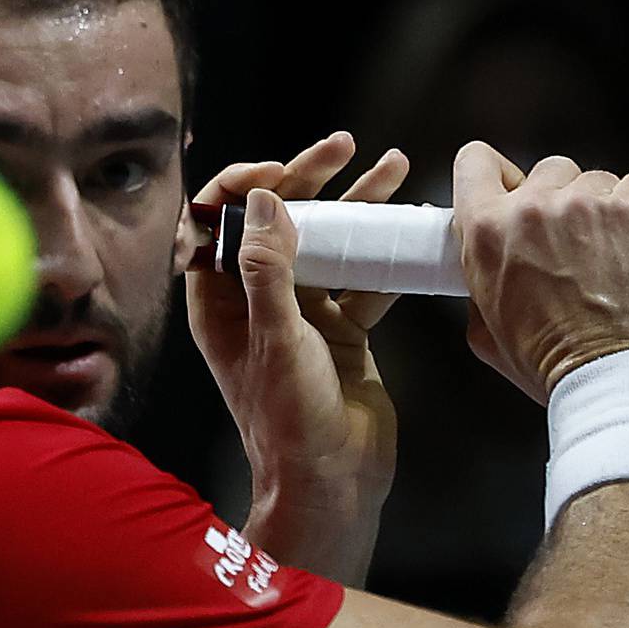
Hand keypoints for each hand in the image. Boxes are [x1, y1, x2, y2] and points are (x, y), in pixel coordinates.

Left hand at [185, 133, 409, 511]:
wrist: (334, 484)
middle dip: (307, 176)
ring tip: (395, 165)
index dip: (241, 186)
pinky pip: (363, 277)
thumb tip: (260, 198)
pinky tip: (413, 223)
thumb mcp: (277, 338)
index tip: (281, 170)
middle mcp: (256, 300)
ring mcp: (301, 313)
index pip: (214, 223)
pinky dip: (385, 250)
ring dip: (356, 204)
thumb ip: (267, 267)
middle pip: (276, 220)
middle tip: (345, 143)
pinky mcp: (342, 330)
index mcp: (219, 302)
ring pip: (326, 242)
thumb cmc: (291, 421)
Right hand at [451, 141, 628, 404]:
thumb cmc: (552, 364)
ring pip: (595, 179)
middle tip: (575, 242)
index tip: (515, 188)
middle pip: (547, 169)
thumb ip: (479, 287)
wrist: (612, 376)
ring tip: (612, 254)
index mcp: (485, 233)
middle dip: (561, 200)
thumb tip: (490, 273)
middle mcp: (530, 209)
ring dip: (603, 208)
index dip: (498, 173)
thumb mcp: (484, 332)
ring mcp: (583, 204)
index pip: (476, 161)